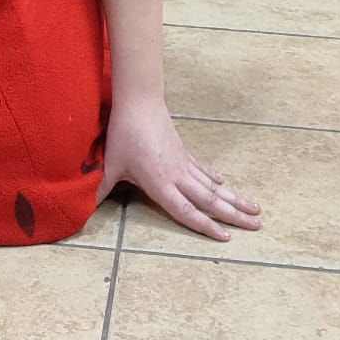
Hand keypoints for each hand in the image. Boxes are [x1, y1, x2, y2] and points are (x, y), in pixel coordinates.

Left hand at [97, 97, 262, 242]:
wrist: (139, 101)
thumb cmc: (124, 134)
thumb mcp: (110, 165)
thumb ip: (99, 189)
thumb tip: (81, 208)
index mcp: (161, 183)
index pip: (187, 211)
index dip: (206, 226)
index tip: (227, 238)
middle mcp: (178, 176)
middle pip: (210, 200)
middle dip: (234, 214)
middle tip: (258, 226)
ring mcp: (184, 162)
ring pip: (213, 186)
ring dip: (234, 198)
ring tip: (255, 210)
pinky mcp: (183, 151)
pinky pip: (204, 170)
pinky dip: (216, 180)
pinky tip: (225, 186)